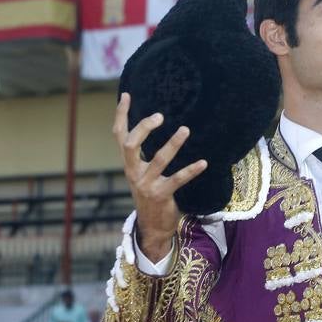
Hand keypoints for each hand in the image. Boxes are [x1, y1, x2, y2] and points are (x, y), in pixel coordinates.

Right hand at [113, 92, 206, 261]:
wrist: (152, 227)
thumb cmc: (151, 195)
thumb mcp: (142, 173)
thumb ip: (143, 155)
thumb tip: (151, 129)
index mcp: (128, 164)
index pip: (119, 135)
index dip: (120, 115)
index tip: (127, 95)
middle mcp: (133, 172)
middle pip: (130, 144)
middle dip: (143, 128)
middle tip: (160, 116)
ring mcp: (146, 184)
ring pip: (158, 159)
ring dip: (172, 144)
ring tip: (185, 130)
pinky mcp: (161, 195)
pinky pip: (177, 179)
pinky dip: (191, 170)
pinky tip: (203, 162)